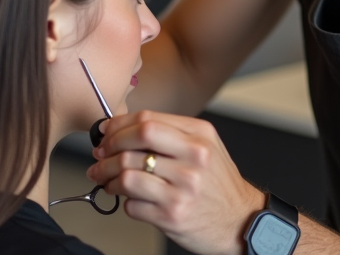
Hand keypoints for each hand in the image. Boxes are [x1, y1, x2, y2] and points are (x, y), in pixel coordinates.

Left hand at [86, 110, 264, 254]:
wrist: (239, 220)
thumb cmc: (218, 184)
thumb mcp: (205, 147)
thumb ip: (171, 133)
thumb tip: (123, 129)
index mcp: (199, 136)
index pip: (147, 120)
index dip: (118, 125)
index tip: (106, 131)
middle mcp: (193, 159)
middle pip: (135, 142)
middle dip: (108, 147)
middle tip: (100, 154)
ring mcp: (182, 189)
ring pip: (126, 175)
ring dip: (107, 176)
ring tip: (105, 178)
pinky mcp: (172, 215)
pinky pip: (132, 204)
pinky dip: (123, 201)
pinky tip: (127, 198)